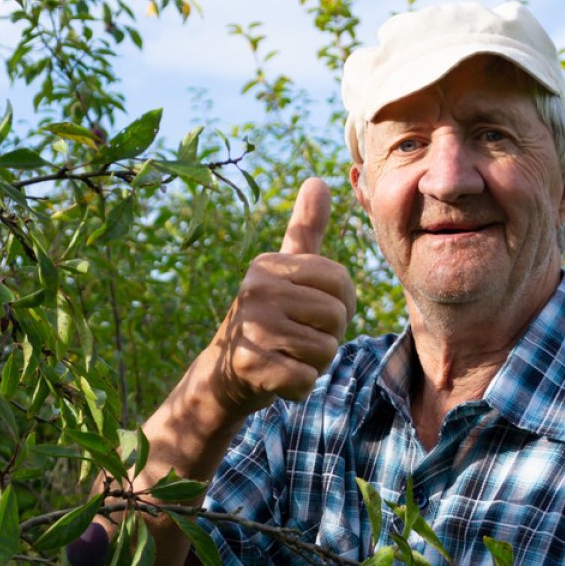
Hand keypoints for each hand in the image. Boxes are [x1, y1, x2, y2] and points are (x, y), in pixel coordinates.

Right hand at [205, 177, 355, 416]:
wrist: (224, 375)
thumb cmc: (267, 319)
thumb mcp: (283, 272)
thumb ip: (304, 229)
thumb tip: (318, 180)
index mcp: (268, 265)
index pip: (340, 281)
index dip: (340, 304)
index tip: (312, 312)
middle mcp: (256, 290)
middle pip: (336, 316)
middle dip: (328, 335)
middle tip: (297, 338)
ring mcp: (251, 328)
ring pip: (325, 349)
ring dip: (314, 362)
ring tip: (286, 355)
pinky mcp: (252, 366)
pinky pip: (307, 378)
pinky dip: (299, 385)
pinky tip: (277, 377)